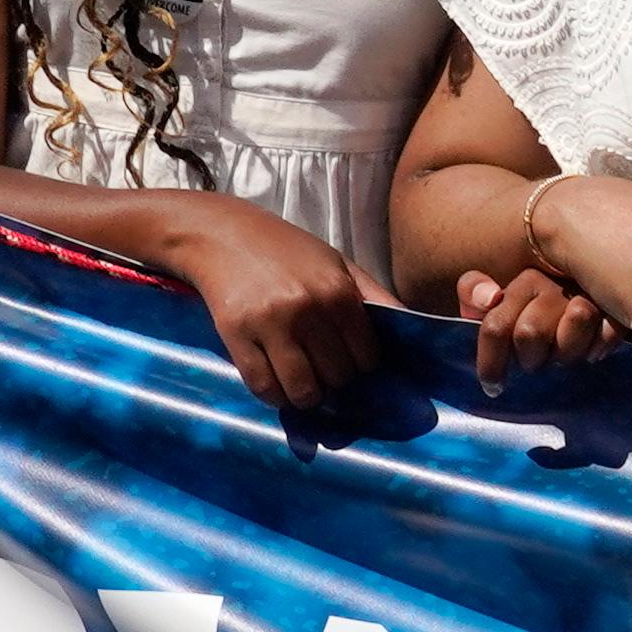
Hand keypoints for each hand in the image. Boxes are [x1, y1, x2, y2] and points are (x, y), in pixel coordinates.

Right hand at [159, 203, 383, 410]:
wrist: (221, 235)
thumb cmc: (285, 250)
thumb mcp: (336, 263)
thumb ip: (372, 297)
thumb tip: (410, 328)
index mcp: (338, 292)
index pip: (367, 357)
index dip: (362, 367)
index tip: (351, 363)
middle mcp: (308, 310)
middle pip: (338, 377)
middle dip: (335, 381)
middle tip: (324, 372)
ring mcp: (270, 324)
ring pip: (303, 390)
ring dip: (307, 396)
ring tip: (303, 383)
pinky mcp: (236, 336)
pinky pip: (263, 386)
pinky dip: (274, 396)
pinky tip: (277, 384)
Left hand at [453, 266, 616, 387]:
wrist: (592, 294)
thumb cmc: (533, 307)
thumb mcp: (496, 297)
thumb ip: (475, 291)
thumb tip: (490, 297)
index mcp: (524, 282)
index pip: (496, 326)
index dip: (491, 363)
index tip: (493, 387)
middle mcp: (555, 284)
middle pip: (530, 333)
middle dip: (531, 358)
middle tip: (537, 363)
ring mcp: (589, 294)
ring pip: (574, 322)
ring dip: (566, 352)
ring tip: (562, 356)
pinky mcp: (618, 308)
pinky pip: (608, 332)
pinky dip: (599, 346)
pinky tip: (592, 354)